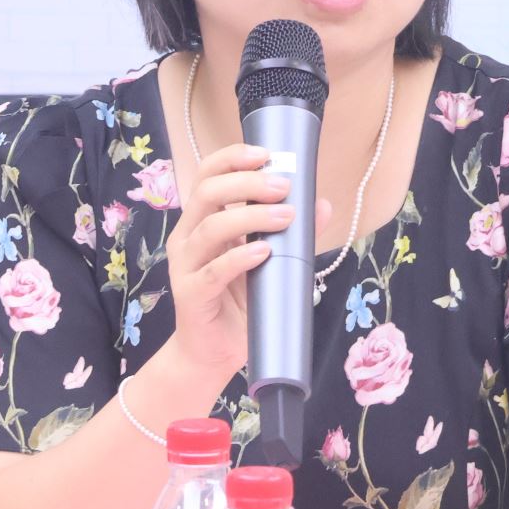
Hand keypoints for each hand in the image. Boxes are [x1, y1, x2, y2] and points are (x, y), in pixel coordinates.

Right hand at [165, 143, 330, 382]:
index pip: (208, 176)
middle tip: (283, 186)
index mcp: (202, 222)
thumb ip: (292, 235)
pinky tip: (264, 252)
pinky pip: (213, 271)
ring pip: (210, 227)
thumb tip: (322, 205)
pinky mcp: (190, 295)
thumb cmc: (239, 303)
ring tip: (285, 216)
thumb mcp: (271, 263)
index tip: (267, 155)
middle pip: (207, 193)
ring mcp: (186, 266)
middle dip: (247, 183)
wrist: (214, 353)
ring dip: (251, 216)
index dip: (232, 159)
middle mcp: (188, 238)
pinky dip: (240, 257)